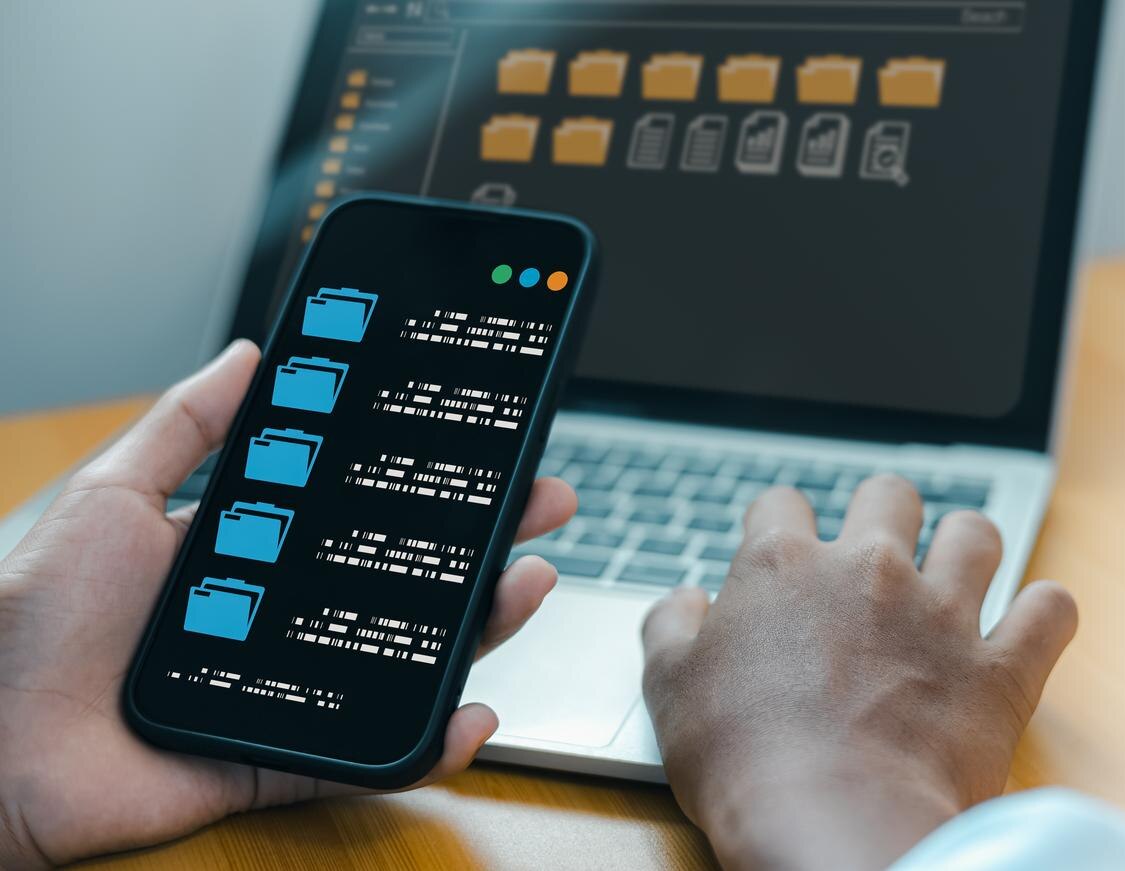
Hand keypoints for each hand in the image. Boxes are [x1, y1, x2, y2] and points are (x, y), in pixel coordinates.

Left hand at [0, 340, 577, 867]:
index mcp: (244, 562)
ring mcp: (284, 695)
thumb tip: (250, 354)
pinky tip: (473, 714)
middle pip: (401, 587)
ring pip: (404, 666)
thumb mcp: (108, 496)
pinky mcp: (274, 762)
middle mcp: (275, 626)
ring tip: (525, 587)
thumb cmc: (21, 616)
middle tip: (542, 509)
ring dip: (479, 631)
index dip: (423, 488)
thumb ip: (183, 428)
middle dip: (483, 549)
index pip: (356, 517)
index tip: (482, 450)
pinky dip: (429, 746)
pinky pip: (365, 759)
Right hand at [641, 475, 1078, 870]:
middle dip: (884, 513)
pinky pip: (1052, 611)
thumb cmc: (746, 765)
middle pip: (889, 494)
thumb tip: (683, 602)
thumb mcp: (669, 694)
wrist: (834, 823)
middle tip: (877, 555)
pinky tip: (1032, 625)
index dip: (781, 526)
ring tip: (957, 576)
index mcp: (783, 568)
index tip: (784, 555)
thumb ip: (671, 632)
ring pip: (975, 533)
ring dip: (967, 548)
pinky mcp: (1002, 667)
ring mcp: (944, 614)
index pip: (781, 504)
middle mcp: (870, 571)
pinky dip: (1047, 613)